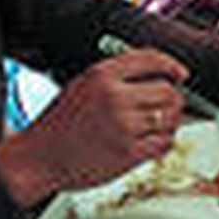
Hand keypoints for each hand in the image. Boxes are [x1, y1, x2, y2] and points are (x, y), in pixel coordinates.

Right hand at [0, 48, 187, 205]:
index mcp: (101, 75)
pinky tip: (152, 142)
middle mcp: (114, 97)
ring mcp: (123, 126)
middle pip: (169, 91)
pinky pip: (165, 143)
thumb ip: (117, 78)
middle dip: (173, 99)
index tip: (180, 74)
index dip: (172, 66)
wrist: (38, 158)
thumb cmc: (59, 125)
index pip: (151, 59)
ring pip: (171, 118)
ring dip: (170, 122)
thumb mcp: (82, 86)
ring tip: (157, 126)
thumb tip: (160, 76)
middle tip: (168, 106)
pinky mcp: (128, 153)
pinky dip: (164, 143)